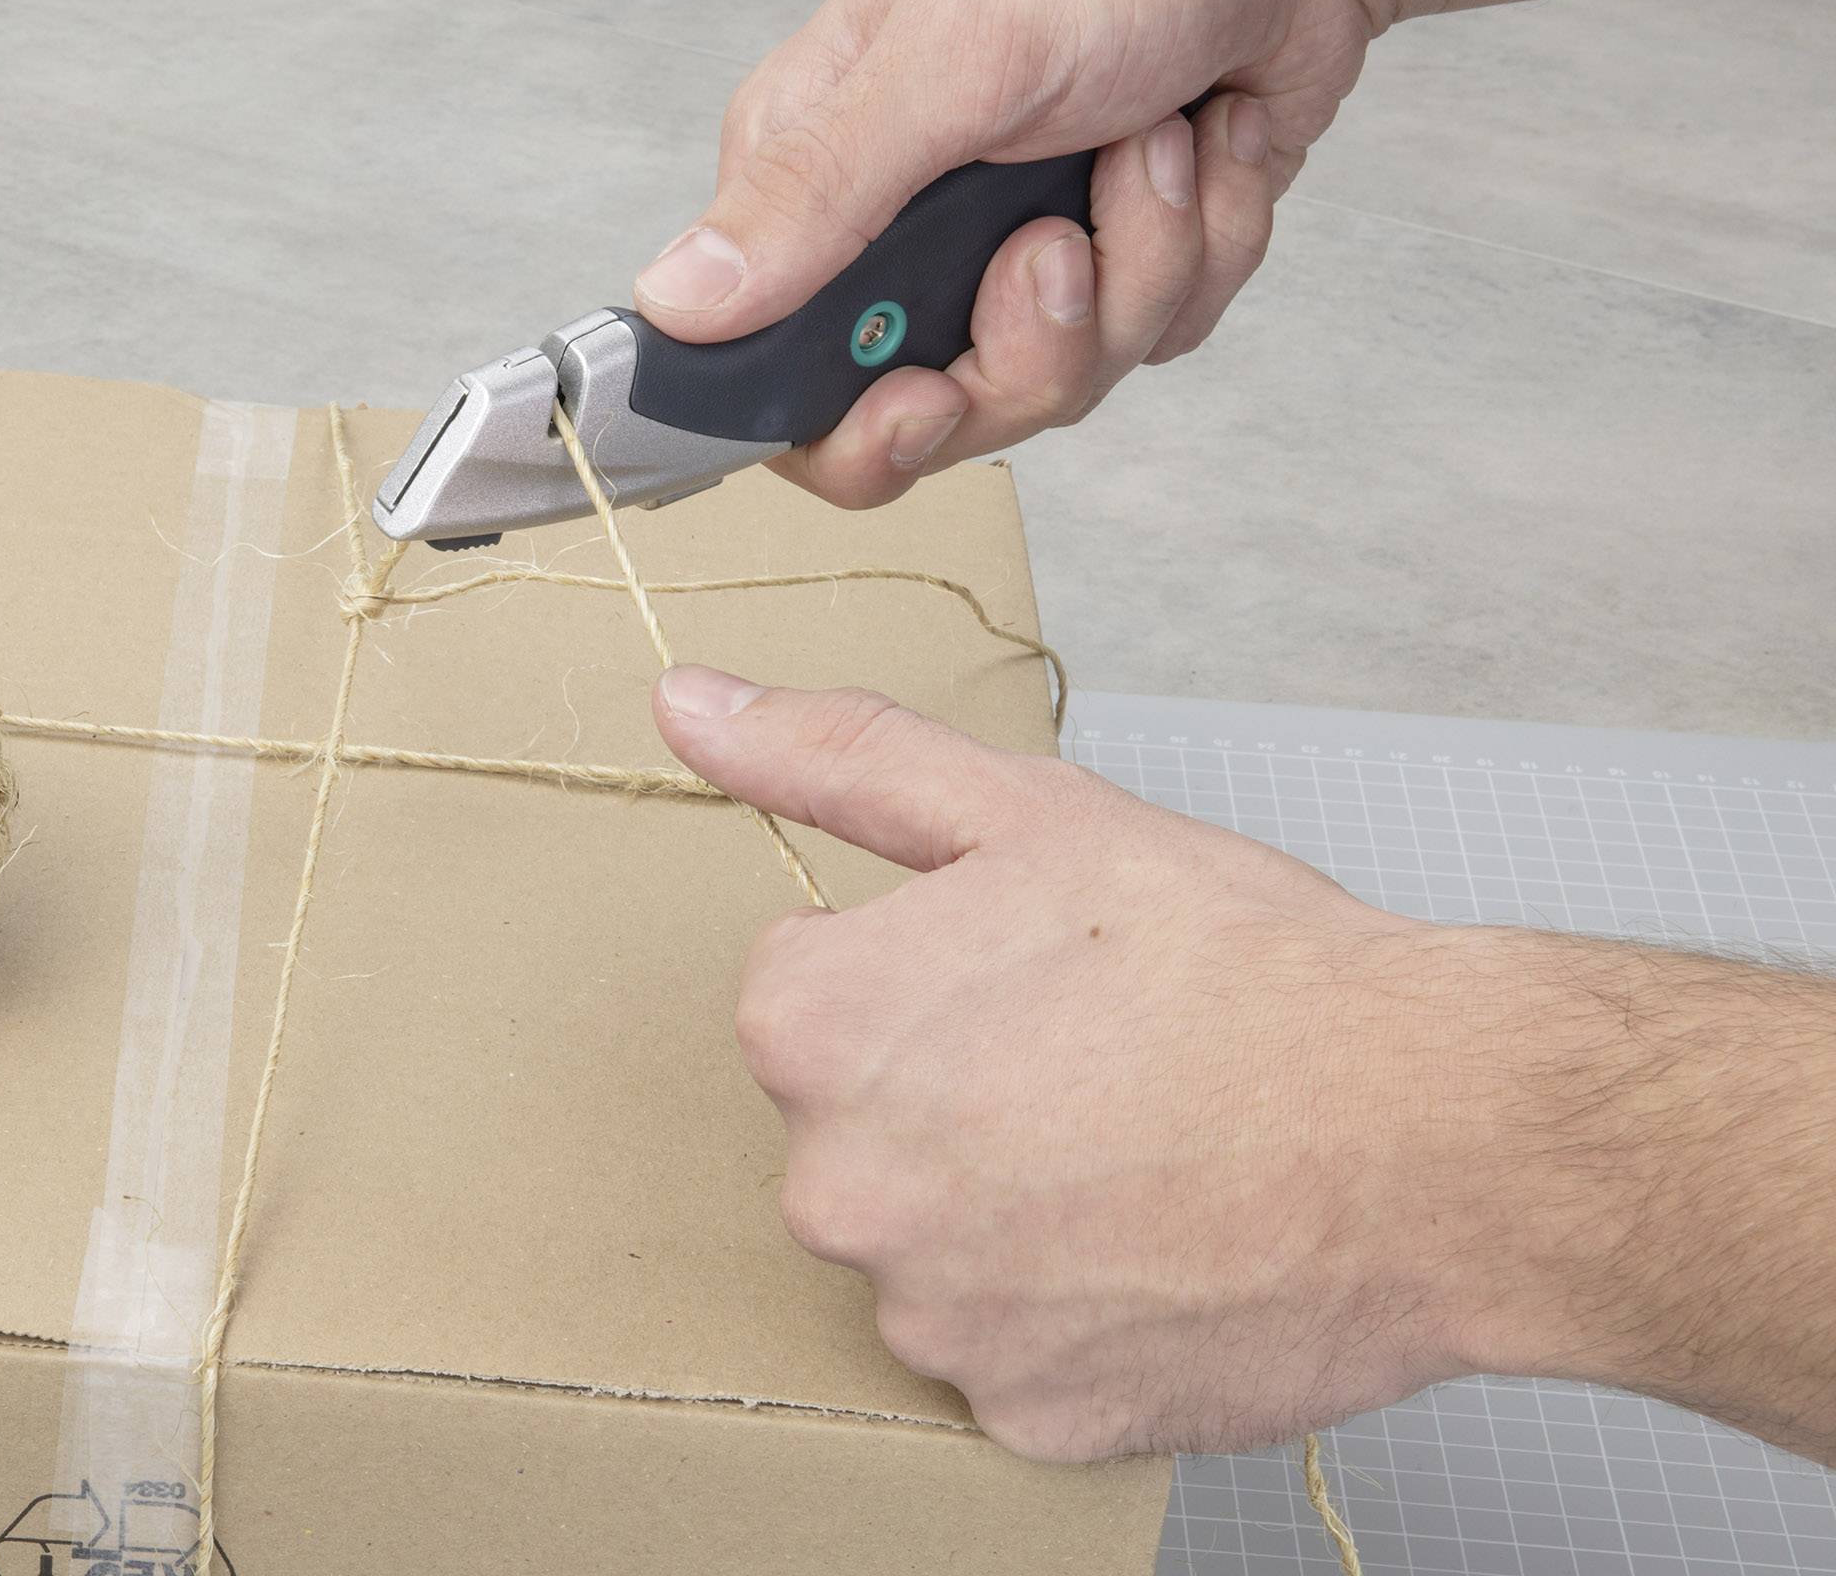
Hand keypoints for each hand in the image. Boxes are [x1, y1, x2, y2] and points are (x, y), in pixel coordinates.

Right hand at [633, 0, 1409, 505]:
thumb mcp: (947, 64)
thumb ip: (815, 193)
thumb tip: (676, 298)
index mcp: (824, 186)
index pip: (788, 389)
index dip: (859, 430)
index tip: (927, 395)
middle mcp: (910, 238)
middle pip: (948, 412)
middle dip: (1037, 343)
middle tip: (1060, 244)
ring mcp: (1018, 256)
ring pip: (1071, 376)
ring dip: (1145, 261)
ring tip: (1151, 144)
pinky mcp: (1122, 260)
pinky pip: (1163, 332)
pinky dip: (1206, 242)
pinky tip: (1203, 146)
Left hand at [651, 665, 1835, 1462]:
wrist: (1433, 1132)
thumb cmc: (1240, 964)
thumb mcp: (1027, 814)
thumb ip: (834, 758)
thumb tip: (687, 708)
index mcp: (815, 1029)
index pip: (805, 1000)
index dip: (924, 977)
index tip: (1026, 980)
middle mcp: (838, 1189)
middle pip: (858, 1131)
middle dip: (948, 1096)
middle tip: (1098, 1068)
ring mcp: (930, 1318)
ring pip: (932, 1247)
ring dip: (1006, 1215)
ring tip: (1142, 1162)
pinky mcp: (1021, 1414)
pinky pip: (1010, 1353)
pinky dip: (1070, 1315)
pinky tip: (1159, 1253)